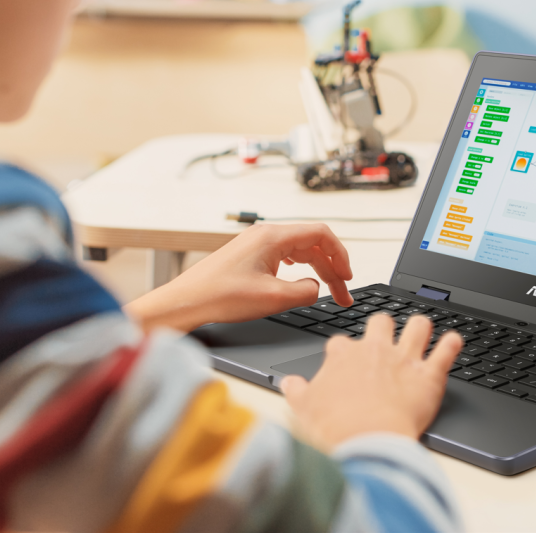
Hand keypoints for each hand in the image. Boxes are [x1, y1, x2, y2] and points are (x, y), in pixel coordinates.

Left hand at [125, 223, 353, 330]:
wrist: (187, 302)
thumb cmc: (220, 296)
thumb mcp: (273, 298)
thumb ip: (305, 291)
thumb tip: (316, 288)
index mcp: (273, 237)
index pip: (321, 234)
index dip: (341, 255)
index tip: (348, 276)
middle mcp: (265, 235)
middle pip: (312, 244)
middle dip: (332, 268)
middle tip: (342, 294)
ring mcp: (256, 244)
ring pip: (299, 251)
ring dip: (317, 270)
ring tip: (328, 291)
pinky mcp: (249, 256)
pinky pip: (284, 256)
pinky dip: (300, 269)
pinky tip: (302, 281)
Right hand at [281, 315, 463, 451]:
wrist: (366, 441)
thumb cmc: (335, 427)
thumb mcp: (304, 409)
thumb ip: (297, 392)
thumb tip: (289, 384)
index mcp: (344, 356)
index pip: (342, 343)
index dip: (345, 351)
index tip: (345, 359)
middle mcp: (375, 350)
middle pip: (381, 321)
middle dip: (383, 326)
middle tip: (385, 336)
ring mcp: (404, 360)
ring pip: (418, 326)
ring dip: (421, 327)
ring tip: (421, 330)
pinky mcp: (429, 376)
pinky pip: (446, 351)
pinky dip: (452, 344)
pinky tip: (454, 341)